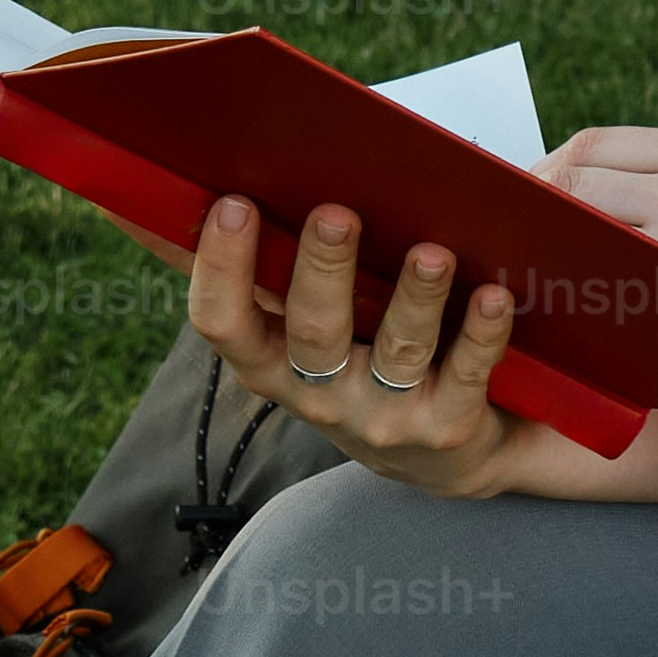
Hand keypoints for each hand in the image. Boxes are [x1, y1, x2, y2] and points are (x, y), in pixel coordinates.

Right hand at [188, 197, 527, 498]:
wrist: (446, 456)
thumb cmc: (361, 365)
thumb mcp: (297, 334)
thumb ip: (254, 276)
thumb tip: (164, 200)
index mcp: (271, 364)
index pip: (222, 322)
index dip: (221, 267)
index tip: (234, 203)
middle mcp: (321, 396)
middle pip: (314, 332)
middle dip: (324, 271)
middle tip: (335, 215)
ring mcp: (386, 416)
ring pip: (398, 352)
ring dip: (415, 298)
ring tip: (432, 254)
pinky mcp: (447, 427)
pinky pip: (466, 374)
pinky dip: (481, 334)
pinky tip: (493, 298)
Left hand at [543, 124, 657, 425]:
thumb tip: (590, 225)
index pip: (593, 146)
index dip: (546, 179)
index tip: (525, 213)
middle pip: (570, 179)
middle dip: (531, 217)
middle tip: (509, 256)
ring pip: (575, 232)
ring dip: (542, 260)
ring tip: (526, 289)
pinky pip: (600, 290)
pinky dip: (572, 305)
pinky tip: (563, 328)